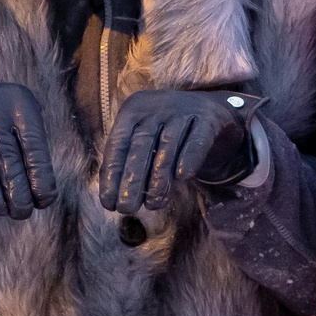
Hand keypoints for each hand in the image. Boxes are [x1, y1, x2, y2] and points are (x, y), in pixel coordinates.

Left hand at [101, 89, 261, 216]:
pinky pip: (196, 140)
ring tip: (152, 204)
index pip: (117, 144)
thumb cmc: (166, 130)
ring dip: (158, 178)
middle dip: (131, 180)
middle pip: (140, 145)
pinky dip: (188, 158)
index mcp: (132, 110)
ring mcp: (182, 110)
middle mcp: (155, 107)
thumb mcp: (144, 137)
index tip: (109, 203)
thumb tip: (114, 197)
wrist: (207, 108)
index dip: (112, 175)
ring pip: (167, 145)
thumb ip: (130, 161)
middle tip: (127, 208)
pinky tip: (182, 178)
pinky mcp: (207, 117)